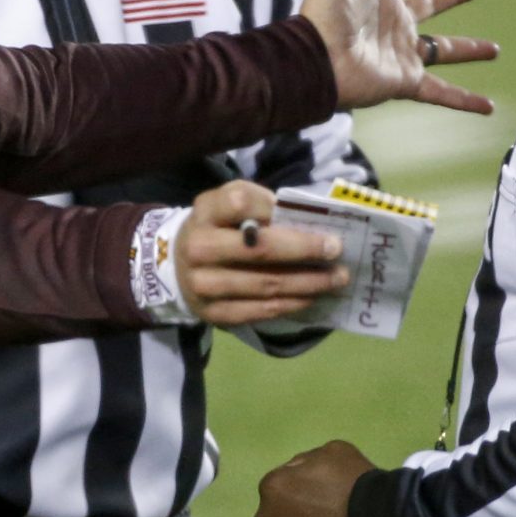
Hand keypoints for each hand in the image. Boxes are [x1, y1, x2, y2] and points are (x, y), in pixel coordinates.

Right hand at [175, 181, 348, 326]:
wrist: (177, 264)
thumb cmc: (218, 226)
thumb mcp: (230, 203)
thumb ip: (262, 204)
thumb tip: (310, 222)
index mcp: (206, 212)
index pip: (240, 203)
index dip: (276, 208)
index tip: (313, 215)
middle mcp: (199, 248)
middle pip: (259, 249)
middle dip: (305, 249)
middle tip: (337, 250)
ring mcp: (204, 285)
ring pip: (265, 285)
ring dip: (308, 283)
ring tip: (336, 278)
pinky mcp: (214, 313)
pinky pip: (260, 311)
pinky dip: (291, 304)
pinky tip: (312, 297)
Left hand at [299, 0, 498, 115]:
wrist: (317, 63)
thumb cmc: (322, 15)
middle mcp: (395, 21)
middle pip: (429, 6)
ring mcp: (403, 52)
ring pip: (444, 49)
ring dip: (468, 49)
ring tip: (494, 49)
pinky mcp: (406, 80)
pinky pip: (443, 92)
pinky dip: (465, 100)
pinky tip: (487, 107)